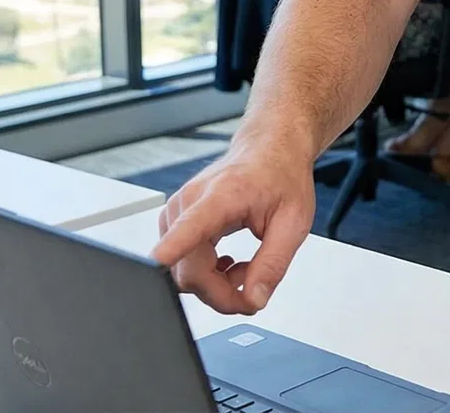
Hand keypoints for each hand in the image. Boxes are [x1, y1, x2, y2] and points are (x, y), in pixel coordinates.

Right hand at [150, 134, 316, 314]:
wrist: (269, 150)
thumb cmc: (280, 176)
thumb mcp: (293, 223)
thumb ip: (272, 265)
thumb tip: (253, 299)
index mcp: (221, 195)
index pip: (189, 227)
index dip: (172, 250)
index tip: (156, 265)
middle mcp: (189, 201)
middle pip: (188, 271)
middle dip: (221, 293)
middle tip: (254, 289)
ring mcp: (177, 211)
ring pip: (182, 273)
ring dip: (216, 283)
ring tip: (246, 267)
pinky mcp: (174, 221)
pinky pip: (182, 264)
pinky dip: (207, 273)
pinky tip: (228, 263)